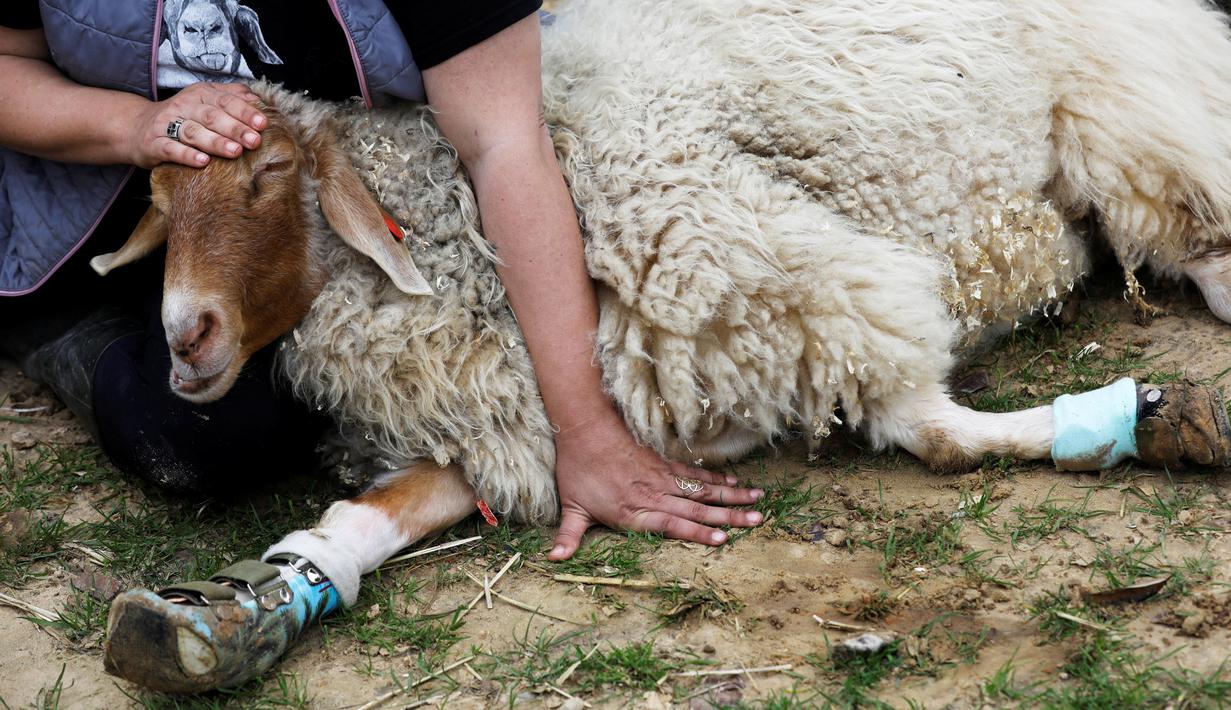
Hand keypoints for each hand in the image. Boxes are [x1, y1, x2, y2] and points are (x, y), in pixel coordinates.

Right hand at [125, 83, 266, 167]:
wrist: (137, 127)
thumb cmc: (183, 116)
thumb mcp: (205, 100)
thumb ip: (231, 96)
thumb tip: (257, 98)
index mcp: (200, 95)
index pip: (225, 101)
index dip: (244, 112)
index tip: (263, 123)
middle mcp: (184, 107)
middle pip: (212, 116)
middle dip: (235, 128)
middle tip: (254, 141)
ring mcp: (167, 125)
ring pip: (193, 132)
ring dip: (215, 142)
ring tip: (235, 152)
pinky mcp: (154, 144)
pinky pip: (170, 149)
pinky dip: (187, 155)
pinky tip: (203, 162)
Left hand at [548, 410, 764, 559]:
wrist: (586, 426)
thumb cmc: (578, 469)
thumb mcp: (570, 506)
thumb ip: (569, 536)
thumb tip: (553, 560)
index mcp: (634, 511)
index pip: (672, 525)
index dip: (698, 532)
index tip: (723, 538)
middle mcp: (654, 495)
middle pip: (697, 508)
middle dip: (729, 516)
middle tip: (757, 522)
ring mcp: (662, 477)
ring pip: (703, 490)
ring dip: (731, 497)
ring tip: (757, 504)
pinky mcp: (665, 463)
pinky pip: (695, 474)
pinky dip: (717, 481)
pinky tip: (735, 486)